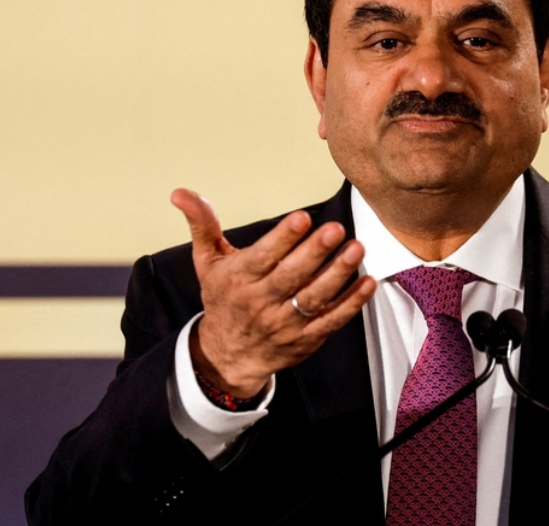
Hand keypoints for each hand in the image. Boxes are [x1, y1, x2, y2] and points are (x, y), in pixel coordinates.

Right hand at [171, 189, 376, 397]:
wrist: (228, 354)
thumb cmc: (222, 299)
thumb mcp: (207, 262)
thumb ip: (202, 225)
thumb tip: (180, 193)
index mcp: (238, 280)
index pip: (262, 257)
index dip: (283, 238)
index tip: (303, 218)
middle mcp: (261, 302)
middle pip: (290, 277)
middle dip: (314, 253)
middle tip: (336, 229)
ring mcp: (285, 323)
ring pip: (314, 298)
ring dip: (338, 274)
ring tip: (356, 249)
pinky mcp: (305, 339)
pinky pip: (331, 321)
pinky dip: (352, 303)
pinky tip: (368, 282)